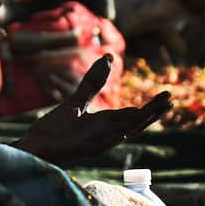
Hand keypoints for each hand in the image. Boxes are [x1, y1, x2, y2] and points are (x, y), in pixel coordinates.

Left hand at [15, 54, 170, 165]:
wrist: (34, 145)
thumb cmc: (55, 128)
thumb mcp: (77, 101)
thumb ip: (92, 82)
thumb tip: (108, 56)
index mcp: (105, 123)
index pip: (134, 114)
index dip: (151, 106)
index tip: (167, 95)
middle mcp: (105, 134)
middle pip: (135, 123)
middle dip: (152, 113)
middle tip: (170, 100)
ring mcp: (96, 143)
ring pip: (124, 132)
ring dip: (139, 122)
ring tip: (156, 110)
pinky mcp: (83, 149)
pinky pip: (102, 142)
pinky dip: (115, 135)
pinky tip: (126, 129)